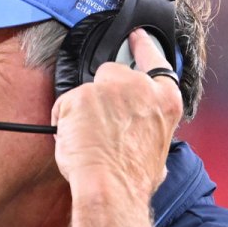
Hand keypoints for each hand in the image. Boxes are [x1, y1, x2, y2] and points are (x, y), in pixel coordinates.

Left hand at [51, 28, 183, 200]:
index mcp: (165, 101)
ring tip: (87, 140)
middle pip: (113, 74)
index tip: (137, 37)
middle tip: (98, 125)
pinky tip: (73, 142)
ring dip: (82, 111)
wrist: (110, 189)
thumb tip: (145, 138)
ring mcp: (110, 88)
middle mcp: (140, 87)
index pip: (155, 60)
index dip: (144, 46)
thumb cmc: (132, 179)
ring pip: (86, 91)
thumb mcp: (158, 153)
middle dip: (103, 94)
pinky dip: (62, 122)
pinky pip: (64, 105)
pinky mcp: (81, 96)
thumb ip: (151, 132)